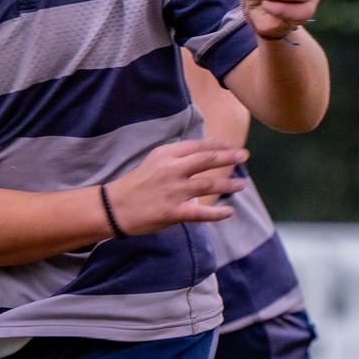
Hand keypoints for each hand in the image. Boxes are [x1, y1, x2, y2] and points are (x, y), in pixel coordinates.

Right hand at [107, 141, 248, 235]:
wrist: (115, 207)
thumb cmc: (136, 184)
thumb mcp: (154, 161)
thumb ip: (177, 157)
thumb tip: (203, 155)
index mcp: (166, 154)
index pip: (198, 146)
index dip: (218, 145)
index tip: (232, 147)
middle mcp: (172, 169)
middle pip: (207, 160)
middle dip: (229, 157)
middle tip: (244, 155)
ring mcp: (174, 191)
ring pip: (208, 184)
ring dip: (228, 184)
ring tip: (241, 184)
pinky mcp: (174, 212)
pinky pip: (201, 212)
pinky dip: (218, 213)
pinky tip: (229, 211)